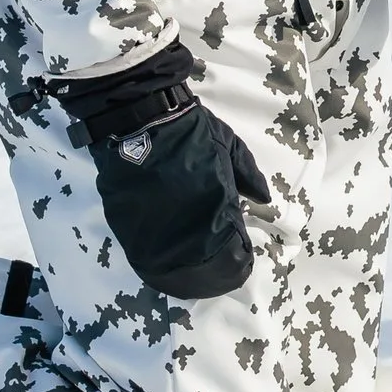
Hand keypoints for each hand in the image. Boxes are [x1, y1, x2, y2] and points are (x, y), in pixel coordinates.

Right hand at [54, 41, 271, 299]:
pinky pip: (146, 255)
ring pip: (173, 270)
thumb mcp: (228, 146)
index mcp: (215, 208)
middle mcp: (185, 227)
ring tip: (196, 267)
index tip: (243, 256)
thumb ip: (248, 175)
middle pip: (204, 270)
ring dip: (187, 272)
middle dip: (217, 273)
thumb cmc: (189, 130)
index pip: (233, 252)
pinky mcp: (126, 228)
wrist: (137, 118)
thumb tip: (264, 200)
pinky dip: (160, 258)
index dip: (240, 259)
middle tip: (223, 269)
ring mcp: (153, 231)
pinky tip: (169, 253)